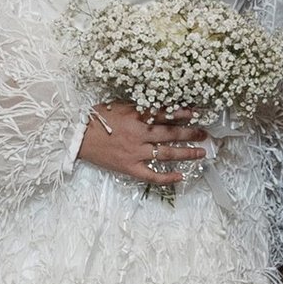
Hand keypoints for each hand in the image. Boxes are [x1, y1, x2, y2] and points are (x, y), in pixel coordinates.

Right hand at [78, 103, 208, 187]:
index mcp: (136, 116)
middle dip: (190, 134)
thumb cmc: (96, 119)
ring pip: (166, 154)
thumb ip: (140, 107)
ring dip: (186, 154)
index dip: (183, 114)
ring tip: (200, 154)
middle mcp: (139, 135)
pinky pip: (151, 175)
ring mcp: (135, 153)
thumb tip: (162, 106)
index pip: (166, 114)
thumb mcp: (120, 106)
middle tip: (205, 135)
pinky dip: (167, 177)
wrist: (78, 137)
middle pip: (171, 134)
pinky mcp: (129, 167)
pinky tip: (180, 177)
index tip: (197, 114)